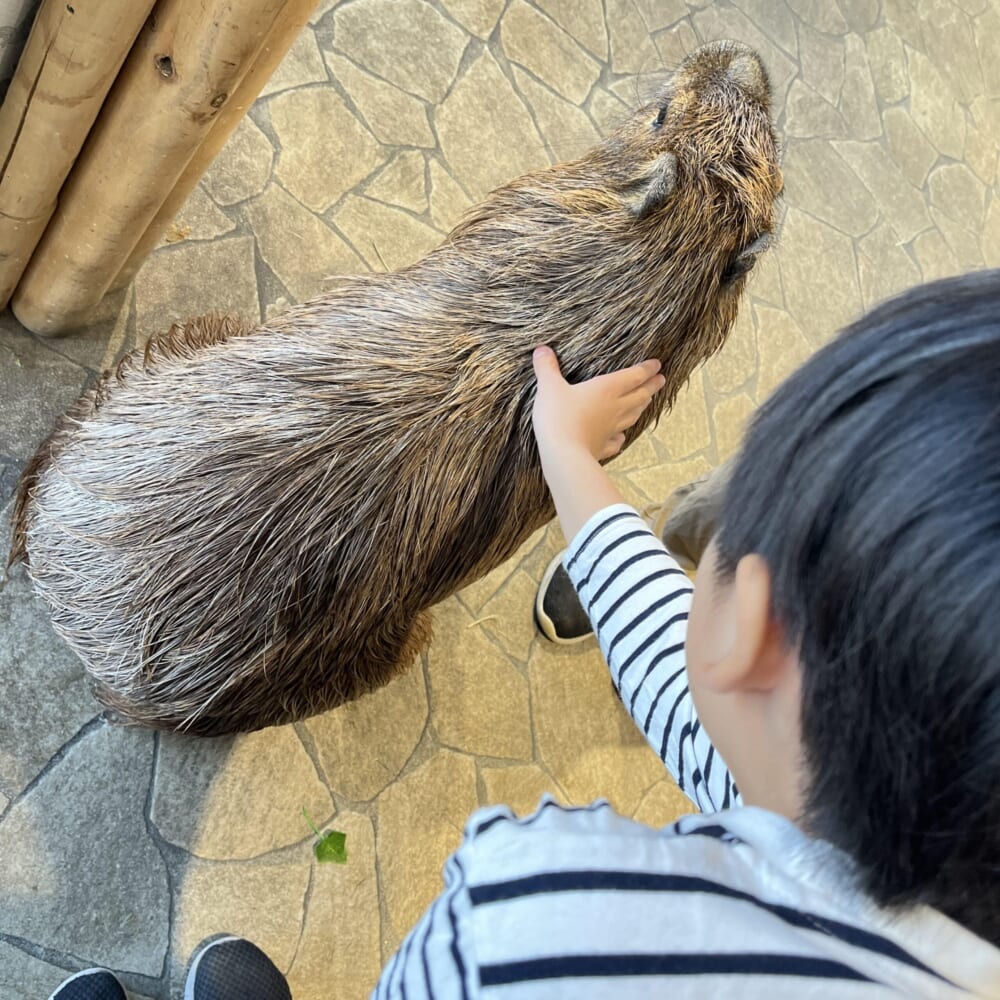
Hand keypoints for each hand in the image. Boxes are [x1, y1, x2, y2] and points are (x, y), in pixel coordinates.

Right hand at [531, 346, 665, 462]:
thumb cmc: (559, 417)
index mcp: (607, 389)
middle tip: (661, 381)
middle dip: (651, 387)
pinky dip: (621, 436)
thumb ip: (547, 368)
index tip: (657, 365)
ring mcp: (611, 429)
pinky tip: (620, 436)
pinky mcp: (603, 446)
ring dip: (641, 407)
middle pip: (639, 396)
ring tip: (647, 402)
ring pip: (632, 416)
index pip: (634, 376)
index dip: (647, 369)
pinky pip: (616, 441)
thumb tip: (542, 350)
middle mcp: (614, 408)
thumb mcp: (549, 388)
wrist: (563, 455)